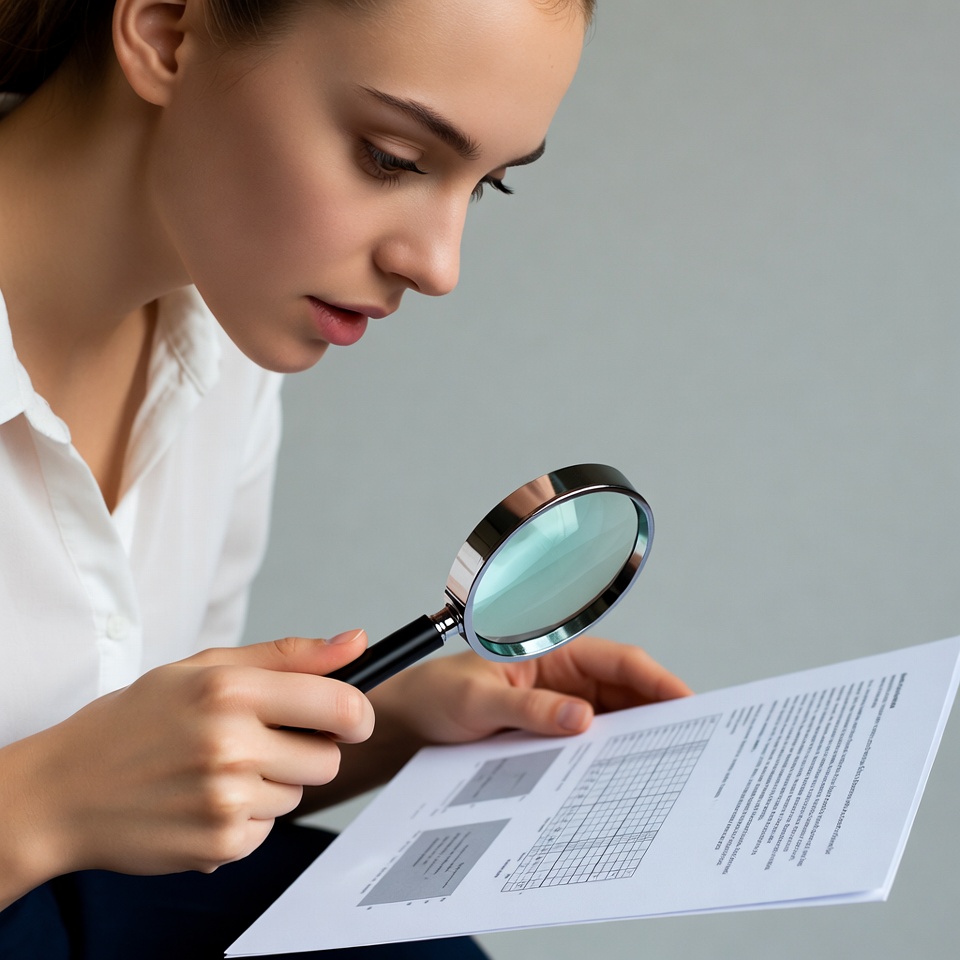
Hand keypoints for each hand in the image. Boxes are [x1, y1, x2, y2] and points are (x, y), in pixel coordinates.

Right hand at [3, 630, 372, 895]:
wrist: (65, 790)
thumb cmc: (136, 721)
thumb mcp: (205, 667)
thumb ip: (288, 655)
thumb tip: (356, 643)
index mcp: (231, 691)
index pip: (340, 706)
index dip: (357, 714)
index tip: (351, 719)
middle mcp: (231, 746)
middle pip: (328, 759)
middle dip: (308, 750)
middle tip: (263, 742)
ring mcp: (225, 801)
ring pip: (298, 794)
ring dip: (273, 784)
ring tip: (220, 770)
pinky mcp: (219, 846)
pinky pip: (268, 830)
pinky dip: (248, 819)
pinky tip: (206, 801)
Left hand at [369, 635, 691, 750]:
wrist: (410, 722)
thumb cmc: (438, 694)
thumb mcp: (477, 698)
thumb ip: (526, 707)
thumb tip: (580, 718)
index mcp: (553, 653)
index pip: (619, 661)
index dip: (658, 680)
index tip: (689, 702)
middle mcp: (564, 678)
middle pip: (626, 694)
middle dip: (660, 716)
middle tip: (695, 747)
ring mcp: (560, 707)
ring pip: (613, 722)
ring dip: (638, 743)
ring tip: (669, 771)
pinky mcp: (550, 733)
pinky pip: (590, 746)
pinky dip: (609, 761)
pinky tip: (622, 783)